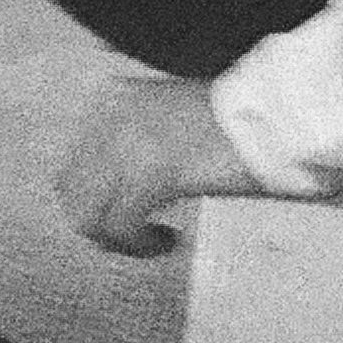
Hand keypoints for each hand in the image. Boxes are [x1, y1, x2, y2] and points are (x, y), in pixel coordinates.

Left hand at [56, 74, 259, 255]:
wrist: (272, 116)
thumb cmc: (231, 122)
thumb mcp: (169, 117)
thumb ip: (134, 139)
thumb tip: (110, 184)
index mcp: (115, 98)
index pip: (72, 160)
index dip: (91, 196)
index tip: (122, 212)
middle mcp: (112, 116)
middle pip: (70, 189)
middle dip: (97, 221)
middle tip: (135, 234)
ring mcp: (129, 144)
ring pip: (86, 213)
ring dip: (115, 238)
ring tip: (149, 240)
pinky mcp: (151, 174)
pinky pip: (120, 226)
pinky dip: (139, 244)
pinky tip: (168, 240)